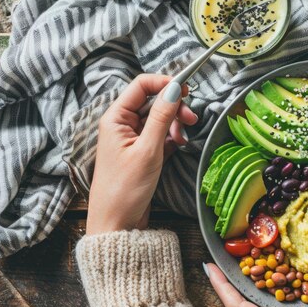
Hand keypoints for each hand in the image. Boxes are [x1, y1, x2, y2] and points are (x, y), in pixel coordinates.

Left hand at [86, 74, 197, 234]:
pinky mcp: (143, 153)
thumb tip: (174, 89)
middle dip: (174, 107)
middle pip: (153, 101)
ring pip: (160, 119)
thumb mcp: (148, 150)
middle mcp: (123, 125)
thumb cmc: (125, 188)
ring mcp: (133, 139)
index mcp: (116, 118)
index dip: (164, 83)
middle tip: (192, 119)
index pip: (141, 86)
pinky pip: (161, 136)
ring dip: (175, 124)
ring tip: (184, 139)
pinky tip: (180, 145)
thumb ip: (162, 117)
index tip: (187, 88)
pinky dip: (173, 138)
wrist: (117, 223)